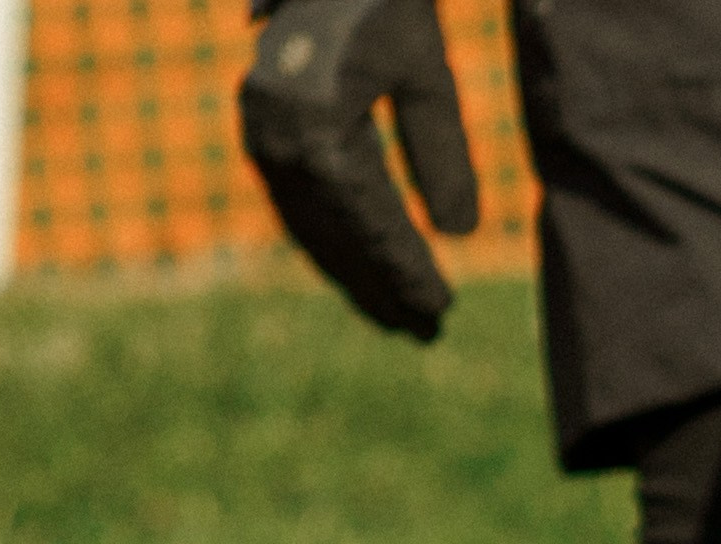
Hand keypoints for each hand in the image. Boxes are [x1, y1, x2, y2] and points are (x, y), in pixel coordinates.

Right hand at [240, 0, 479, 343]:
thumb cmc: (387, 4)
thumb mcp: (427, 72)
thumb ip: (442, 150)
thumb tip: (460, 236)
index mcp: (319, 121)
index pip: (373, 220)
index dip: (408, 269)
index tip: (442, 308)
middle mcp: (279, 135)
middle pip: (339, 237)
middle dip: (384, 288)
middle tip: (427, 332)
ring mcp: (262, 136)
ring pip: (313, 231)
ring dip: (356, 278)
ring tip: (399, 317)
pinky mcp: (260, 135)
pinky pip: (297, 209)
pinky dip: (331, 246)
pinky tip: (363, 273)